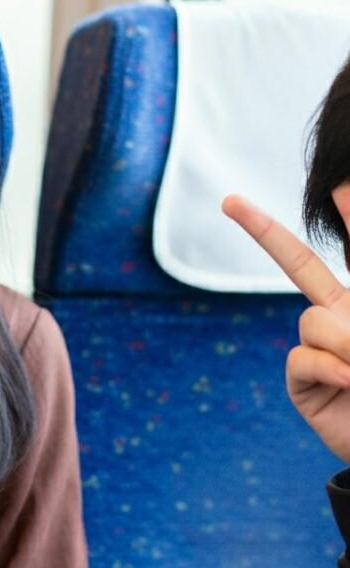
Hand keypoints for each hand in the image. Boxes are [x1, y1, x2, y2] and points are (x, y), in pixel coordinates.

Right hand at [223, 189, 349, 463]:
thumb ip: (349, 322)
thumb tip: (321, 323)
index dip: (348, 214)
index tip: (337, 183)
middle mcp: (341, 318)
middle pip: (297, 264)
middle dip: (262, 230)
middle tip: (229, 201)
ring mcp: (319, 349)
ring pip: (313, 321)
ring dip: (344, 344)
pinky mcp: (302, 382)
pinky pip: (301, 356)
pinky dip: (326, 367)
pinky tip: (349, 384)